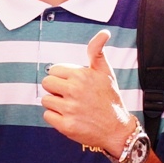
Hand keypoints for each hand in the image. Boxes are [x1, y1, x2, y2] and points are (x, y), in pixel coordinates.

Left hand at [41, 29, 133, 154]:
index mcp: (81, 76)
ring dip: (55, 104)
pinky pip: (47, 116)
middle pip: (46, 84)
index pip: (53, 70)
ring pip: (45, 100)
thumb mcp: (106, 72)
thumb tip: (103, 32)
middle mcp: (74, 91)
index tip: (73, 83)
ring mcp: (70, 109)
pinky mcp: (66, 126)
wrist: (117, 130)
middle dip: (56, 89)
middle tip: (70, 95)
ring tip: (71, 107)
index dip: (62, 77)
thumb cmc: (110, 99)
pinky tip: (69, 117)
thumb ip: (97, 51)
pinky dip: (55, 117)